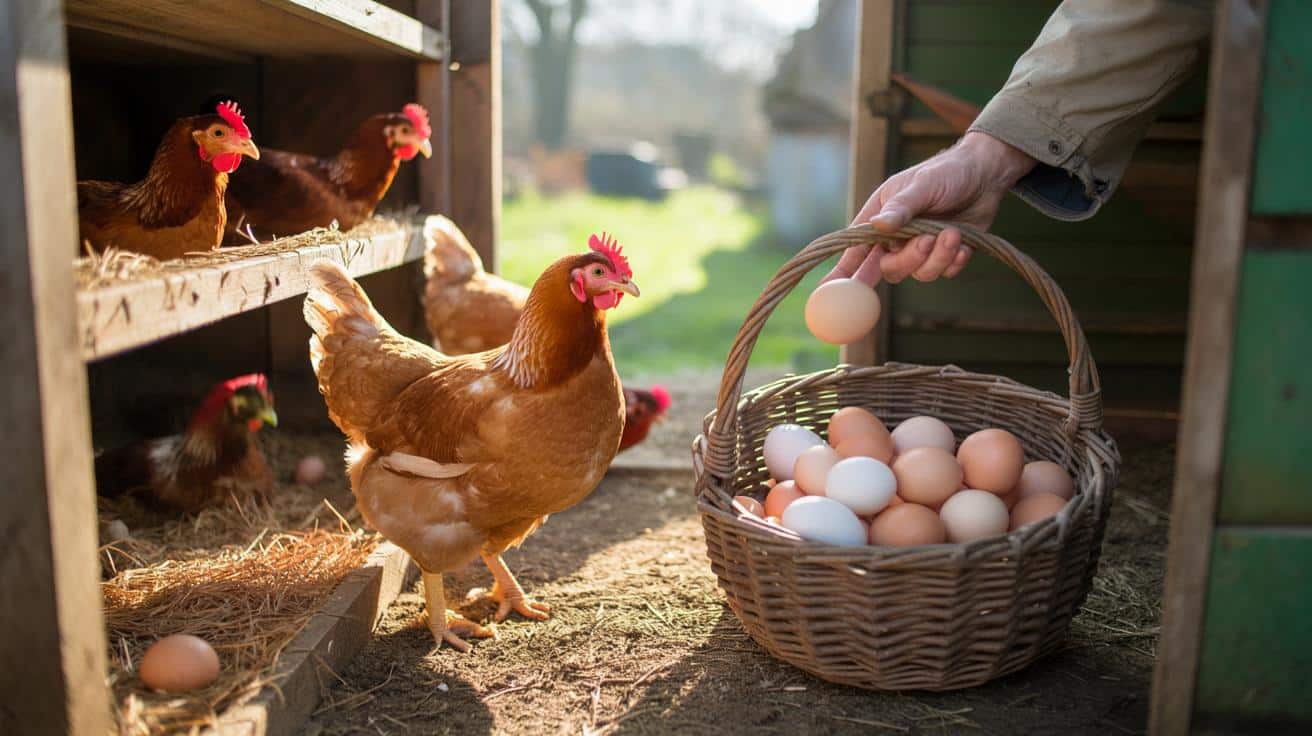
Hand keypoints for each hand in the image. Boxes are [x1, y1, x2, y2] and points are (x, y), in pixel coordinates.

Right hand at [824, 132, 1035, 285]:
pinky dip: (954, 260)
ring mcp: (920, 248)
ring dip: (937, 257)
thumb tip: (878, 226)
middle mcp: (896, 237)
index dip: (843, 272)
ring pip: (919, 274)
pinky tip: (963, 242)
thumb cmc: (948, 171)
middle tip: (926, 241)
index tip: (830, 291)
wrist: (987, 174)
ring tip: (952, 233)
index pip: (855, 248)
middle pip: (888, 268)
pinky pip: (944, 273)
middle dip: (908, 260)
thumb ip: (901, 207)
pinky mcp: (945, 255)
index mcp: (880, 217)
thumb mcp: (923, 184)